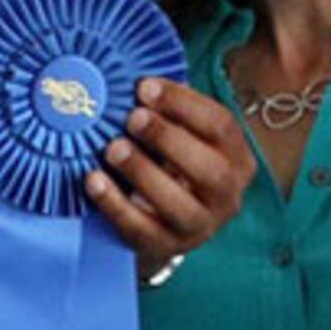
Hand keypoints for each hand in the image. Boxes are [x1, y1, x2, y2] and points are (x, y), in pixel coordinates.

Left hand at [86, 77, 250, 271]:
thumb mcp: (180, 136)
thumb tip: (137, 82)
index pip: (222, 126)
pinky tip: (94, 180)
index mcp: (237, 158)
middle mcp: (226, 195)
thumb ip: (168, 112)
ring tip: (113, 148)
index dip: (184, 104)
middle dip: (169, 139)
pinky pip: (142, 230)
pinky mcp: (166, 247)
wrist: (162, 223)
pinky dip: (115, 205)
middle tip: (132, 118)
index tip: (145, 86)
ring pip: (180, 205)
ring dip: (144, 173)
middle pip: (210, 169)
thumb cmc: (171, 164)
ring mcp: (200, 227)